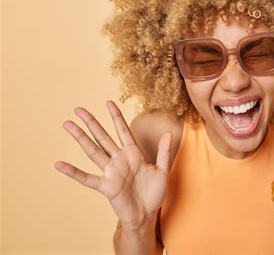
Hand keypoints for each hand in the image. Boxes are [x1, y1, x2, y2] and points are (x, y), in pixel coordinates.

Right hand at [55, 100, 170, 229]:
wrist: (146, 214)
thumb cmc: (154, 193)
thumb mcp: (162, 171)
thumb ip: (164, 152)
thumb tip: (168, 133)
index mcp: (133, 154)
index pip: (122, 131)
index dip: (116, 117)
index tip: (108, 102)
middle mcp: (119, 160)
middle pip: (102, 137)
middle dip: (91, 122)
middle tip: (78, 109)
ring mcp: (111, 172)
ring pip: (93, 151)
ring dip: (80, 138)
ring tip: (68, 125)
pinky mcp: (106, 186)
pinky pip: (87, 178)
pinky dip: (73, 172)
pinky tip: (59, 164)